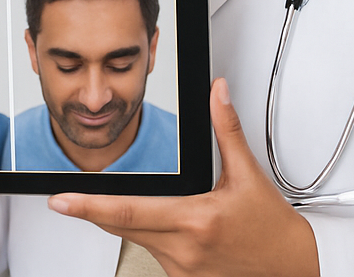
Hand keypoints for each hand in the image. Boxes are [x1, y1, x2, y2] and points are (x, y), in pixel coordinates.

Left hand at [46, 78, 318, 276]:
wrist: (292, 269)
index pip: (128, 211)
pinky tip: (156, 222)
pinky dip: (145, 233)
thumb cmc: (271, 230)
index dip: (89, 206)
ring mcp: (181, 268)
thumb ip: (226, 130)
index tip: (62, 200)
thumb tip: (217, 94)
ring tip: (118, 202)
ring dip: (121, 219)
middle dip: (91, 210)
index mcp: (196, 220)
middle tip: (66, 198)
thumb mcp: (248, 176)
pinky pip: (150, 251)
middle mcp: (183, 248)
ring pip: (133, 239)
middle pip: (120, 226)